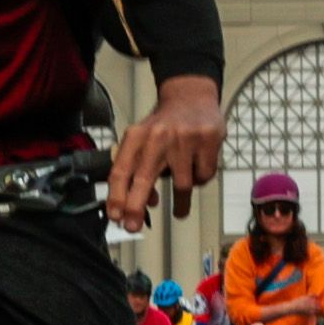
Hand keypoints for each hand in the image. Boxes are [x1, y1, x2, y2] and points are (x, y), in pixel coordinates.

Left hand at [116, 76, 228, 218]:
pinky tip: (196, 168)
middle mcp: (158, 136)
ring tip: (179, 211)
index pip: (121, 169)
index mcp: (136, 136)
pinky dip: (200, 179)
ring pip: (181, 185)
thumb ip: (140, 169)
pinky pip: (203, 176)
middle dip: (135, 207)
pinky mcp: (208, 140)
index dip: (116, 196)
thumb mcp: (144, 141)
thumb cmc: (164, 126)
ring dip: (179, 204)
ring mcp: (184, 138)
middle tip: (132, 228)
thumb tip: (147, 203)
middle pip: (144, 178)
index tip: (115, 217)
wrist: (191, 96)